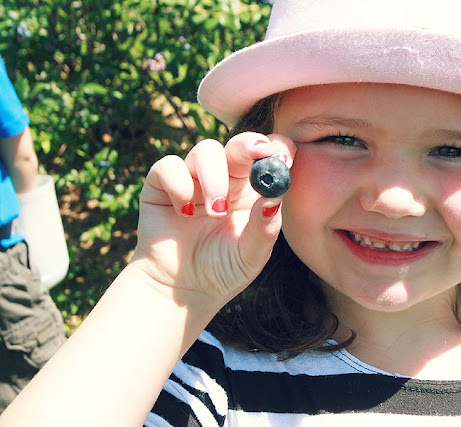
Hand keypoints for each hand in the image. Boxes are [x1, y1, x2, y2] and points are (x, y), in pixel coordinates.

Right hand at [130, 132, 295, 304]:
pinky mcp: (161, 184)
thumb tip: (274, 198)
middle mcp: (225, 178)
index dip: (277, 148)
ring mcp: (193, 178)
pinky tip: (184, 212)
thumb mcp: (251, 255)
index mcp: (251, 190)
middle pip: (239, 144)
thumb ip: (263, 228)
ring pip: (206, 150)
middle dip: (249, 146)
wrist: (181, 292)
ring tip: (216, 212)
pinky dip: (179, 184)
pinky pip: (169, 165)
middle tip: (258, 153)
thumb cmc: (222, 272)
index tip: (282, 156)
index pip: (268, 156)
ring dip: (214, 177)